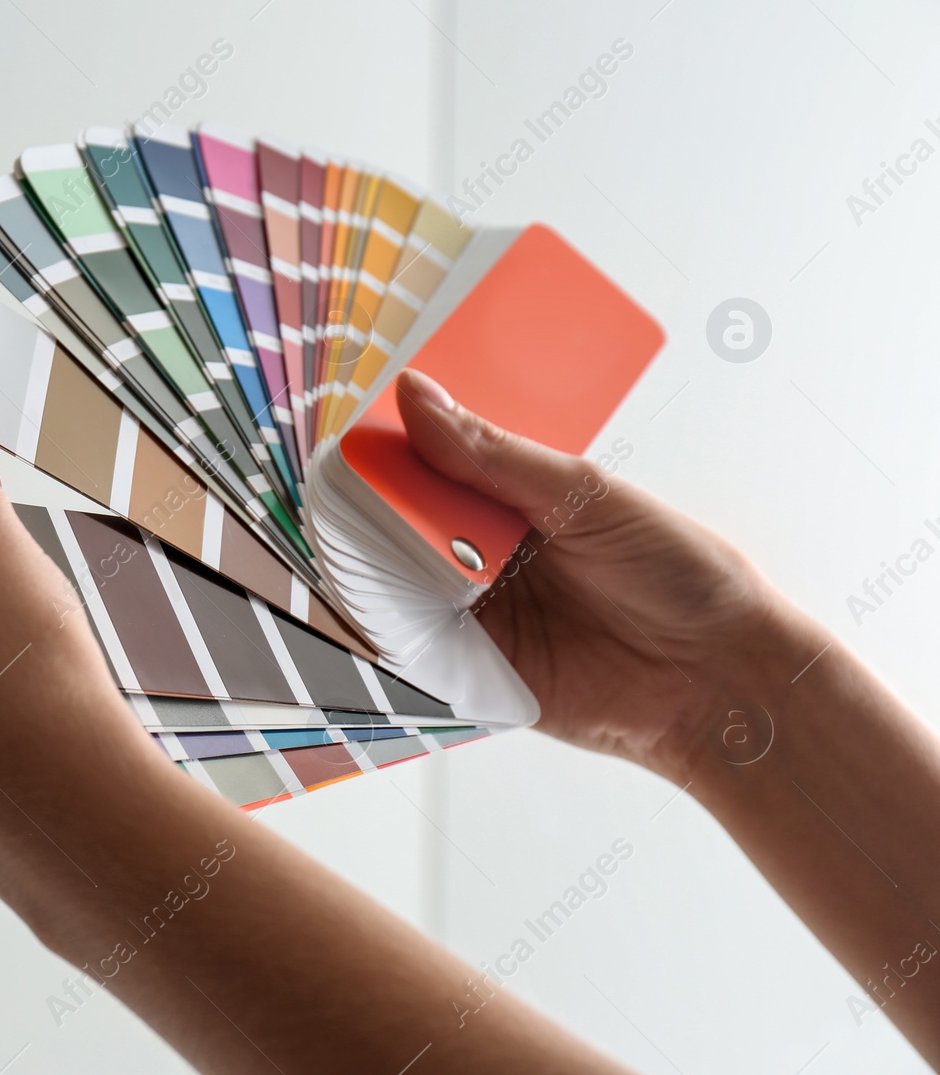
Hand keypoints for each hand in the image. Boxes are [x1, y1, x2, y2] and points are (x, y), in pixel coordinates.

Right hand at [395, 368, 820, 779]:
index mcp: (512, 497)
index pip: (428, 462)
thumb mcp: (584, 493)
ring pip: (394, 581)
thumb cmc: (681, 574)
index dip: (392, 448)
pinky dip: (389, 626)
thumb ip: (493, 454)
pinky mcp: (471, 670)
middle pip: (401, 522)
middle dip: (375, 506)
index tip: (359, 436)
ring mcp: (475, 613)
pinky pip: (411, 645)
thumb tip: (416, 396)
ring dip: (375, 564)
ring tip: (365, 545)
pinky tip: (381, 602)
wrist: (720, 678)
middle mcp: (484, 552)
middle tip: (353, 493)